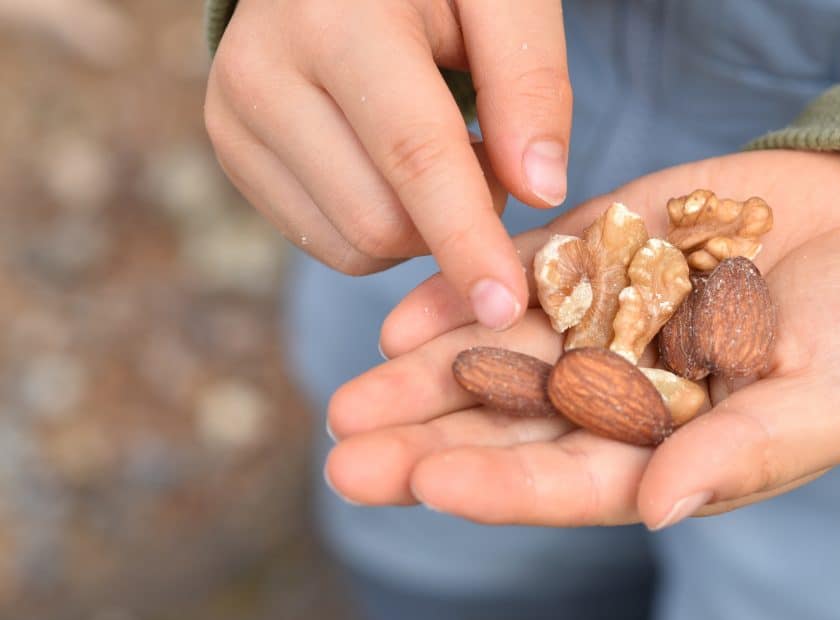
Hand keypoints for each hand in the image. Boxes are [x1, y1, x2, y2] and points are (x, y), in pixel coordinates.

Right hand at [204, 0, 571, 328]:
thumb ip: (530, 82)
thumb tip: (541, 192)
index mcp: (338, 14)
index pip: (413, 153)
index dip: (466, 237)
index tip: (505, 306)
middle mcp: (263, 66)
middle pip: (380, 220)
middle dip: (456, 220)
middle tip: (488, 155)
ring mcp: (233, 115)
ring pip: (353, 244)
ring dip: (420, 227)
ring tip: (440, 149)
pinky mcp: (233, 151)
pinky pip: (328, 241)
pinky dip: (381, 225)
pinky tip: (391, 164)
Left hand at [323, 150, 839, 528]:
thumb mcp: (830, 401)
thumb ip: (745, 451)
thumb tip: (656, 511)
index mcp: (673, 453)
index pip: (577, 481)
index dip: (506, 485)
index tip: (432, 483)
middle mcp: (624, 396)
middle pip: (516, 429)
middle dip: (432, 445)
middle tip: (348, 463)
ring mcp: (605, 322)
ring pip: (500, 357)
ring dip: (425, 380)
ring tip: (349, 402)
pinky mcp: (600, 252)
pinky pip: (522, 276)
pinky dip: (465, 295)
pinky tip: (402, 322)